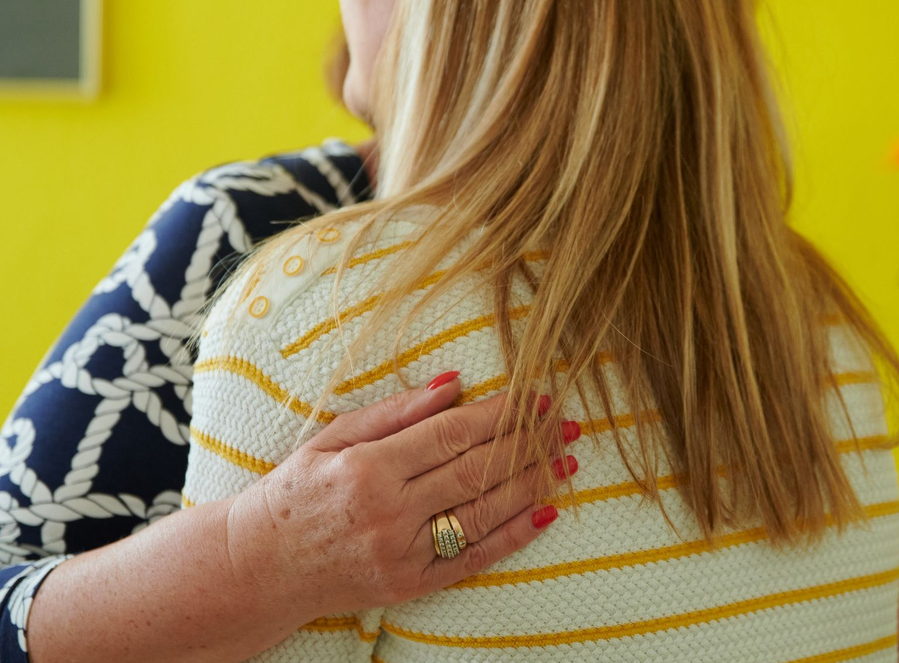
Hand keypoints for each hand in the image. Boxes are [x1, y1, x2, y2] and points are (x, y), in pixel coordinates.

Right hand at [225, 373, 573, 621]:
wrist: (260, 566)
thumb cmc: (295, 493)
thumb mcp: (332, 438)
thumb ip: (395, 412)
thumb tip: (454, 384)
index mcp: (368, 468)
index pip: (451, 435)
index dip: (499, 415)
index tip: (534, 397)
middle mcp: (389, 512)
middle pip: (475, 471)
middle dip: (527, 444)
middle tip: (564, 424)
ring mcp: (402, 553)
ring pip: (483, 512)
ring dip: (532, 485)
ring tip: (568, 461)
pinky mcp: (411, 584)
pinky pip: (474, 557)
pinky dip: (515, 535)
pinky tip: (546, 511)